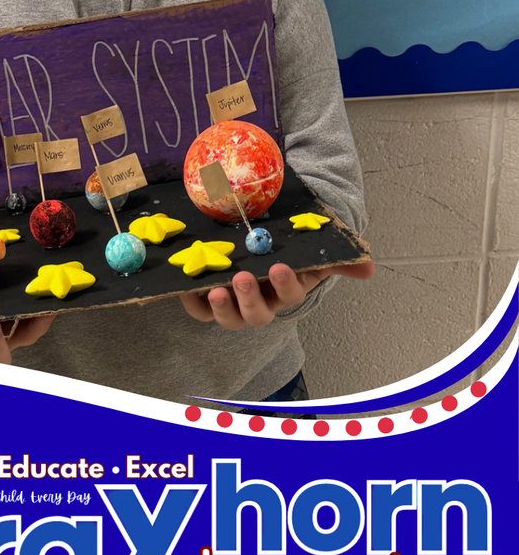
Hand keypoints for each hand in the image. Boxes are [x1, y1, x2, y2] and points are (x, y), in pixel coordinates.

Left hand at [180, 261, 374, 328]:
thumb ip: (337, 257)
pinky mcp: (207, 298)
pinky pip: (198, 308)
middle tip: (243, 278)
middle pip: (257, 316)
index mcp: (287, 289)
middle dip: (251, 299)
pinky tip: (186, 287)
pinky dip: (192, 302)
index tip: (280, 267)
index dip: (285, 285)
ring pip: (229, 318)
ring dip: (222, 307)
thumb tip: (368, 268)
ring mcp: (234, 303)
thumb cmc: (289, 245)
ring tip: (217, 287)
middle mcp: (261, 302)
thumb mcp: (313, 247)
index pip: (290, 295)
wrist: (260, 236)